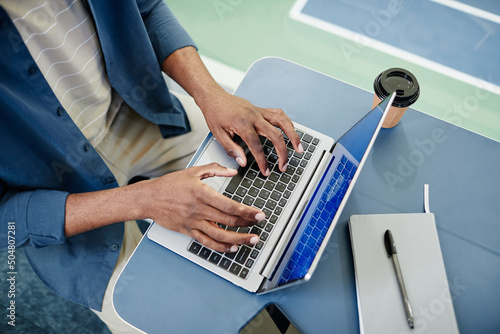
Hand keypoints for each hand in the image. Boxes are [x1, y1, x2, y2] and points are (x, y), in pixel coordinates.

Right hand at [140, 163, 264, 251]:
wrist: (148, 198)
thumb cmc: (169, 184)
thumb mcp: (193, 171)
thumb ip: (215, 169)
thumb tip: (232, 171)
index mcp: (202, 193)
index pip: (229, 205)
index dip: (247, 211)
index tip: (259, 213)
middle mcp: (199, 210)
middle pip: (228, 221)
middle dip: (247, 224)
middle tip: (260, 224)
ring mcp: (193, 222)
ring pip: (220, 235)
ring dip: (238, 239)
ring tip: (251, 240)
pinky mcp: (188, 231)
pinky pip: (207, 243)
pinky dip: (221, 247)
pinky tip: (232, 248)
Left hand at [198, 90, 302, 175]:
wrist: (214, 97)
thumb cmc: (215, 114)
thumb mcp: (218, 134)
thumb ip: (231, 149)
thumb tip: (243, 162)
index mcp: (242, 124)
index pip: (257, 147)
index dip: (263, 161)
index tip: (265, 171)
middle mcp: (254, 117)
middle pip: (275, 135)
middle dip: (282, 153)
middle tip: (283, 165)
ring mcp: (259, 112)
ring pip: (283, 122)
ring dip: (293, 135)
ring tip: (299, 148)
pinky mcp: (261, 109)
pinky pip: (279, 114)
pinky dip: (287, 123)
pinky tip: (291, 132)